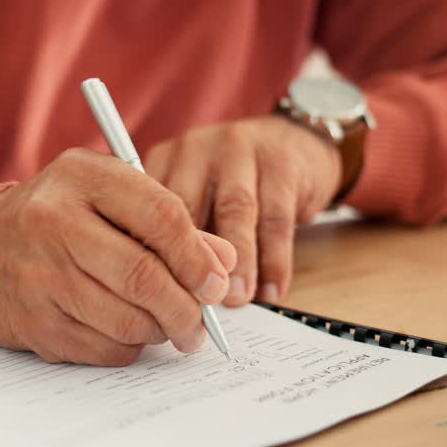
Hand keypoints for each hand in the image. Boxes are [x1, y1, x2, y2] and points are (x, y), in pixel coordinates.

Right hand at [0, 148, 236, 365]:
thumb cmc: (56, 220)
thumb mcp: (106, 198)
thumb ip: (167, 222)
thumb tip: (224, 263)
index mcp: (81, 177)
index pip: (161, 216)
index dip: (198, 257)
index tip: (215, 283)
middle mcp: (54, 222)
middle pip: (144, 276)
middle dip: (186, 309)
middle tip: (201, 324)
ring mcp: (40, 275)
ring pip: (127, 320)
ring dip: (160, 332)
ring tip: (169, 328)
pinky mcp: (34, 322)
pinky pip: (103, 348)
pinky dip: (128, 347)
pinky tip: (125, 332)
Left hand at [145, 115, 340, 306]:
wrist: (296, 142)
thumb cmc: (234, 182)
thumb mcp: (198, 194)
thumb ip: (180, 233)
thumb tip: (171, 293)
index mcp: (167, 158)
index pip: (150, 210)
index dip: (153, 257)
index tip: (158, 298)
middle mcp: (199, 149)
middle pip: (187, 207)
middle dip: (190, 261)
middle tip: (196, 304)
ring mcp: (242, 151)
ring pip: (235, 211)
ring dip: (237, 261)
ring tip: (236, 299)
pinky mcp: (283, 164)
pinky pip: (277, 218)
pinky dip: (275, 261)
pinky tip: (272, 291)